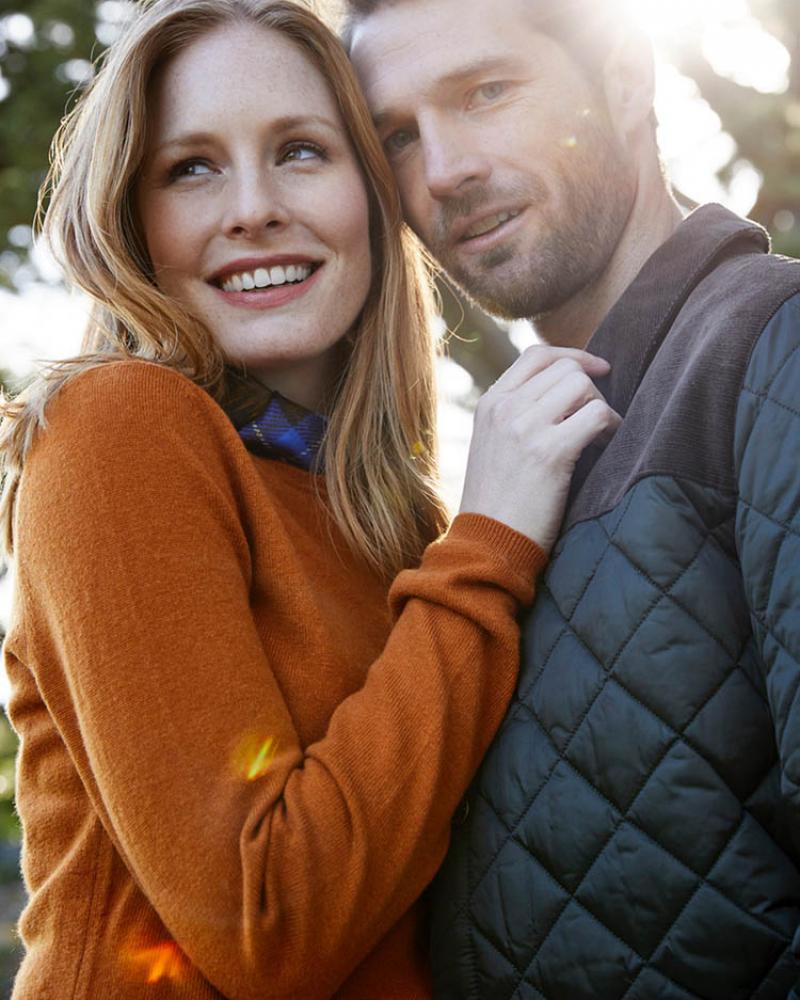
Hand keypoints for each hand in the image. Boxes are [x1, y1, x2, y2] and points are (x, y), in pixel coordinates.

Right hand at [459, 345, 620, 552]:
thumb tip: (565, 391)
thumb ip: (517, 415)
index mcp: (490, 404)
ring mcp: (525, 427)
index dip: (573, 356)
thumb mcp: (493, 446)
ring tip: (599, 436)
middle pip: (565, 368)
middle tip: (595, 420)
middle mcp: (504, 408)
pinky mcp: (549, 452)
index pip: (537, 355)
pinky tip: (607, 446)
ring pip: (582, 386)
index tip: (596, 371)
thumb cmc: (498, 502)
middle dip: (590, 390)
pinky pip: (598, 415)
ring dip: (600, 407)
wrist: (488, 543)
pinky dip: (612, 427)